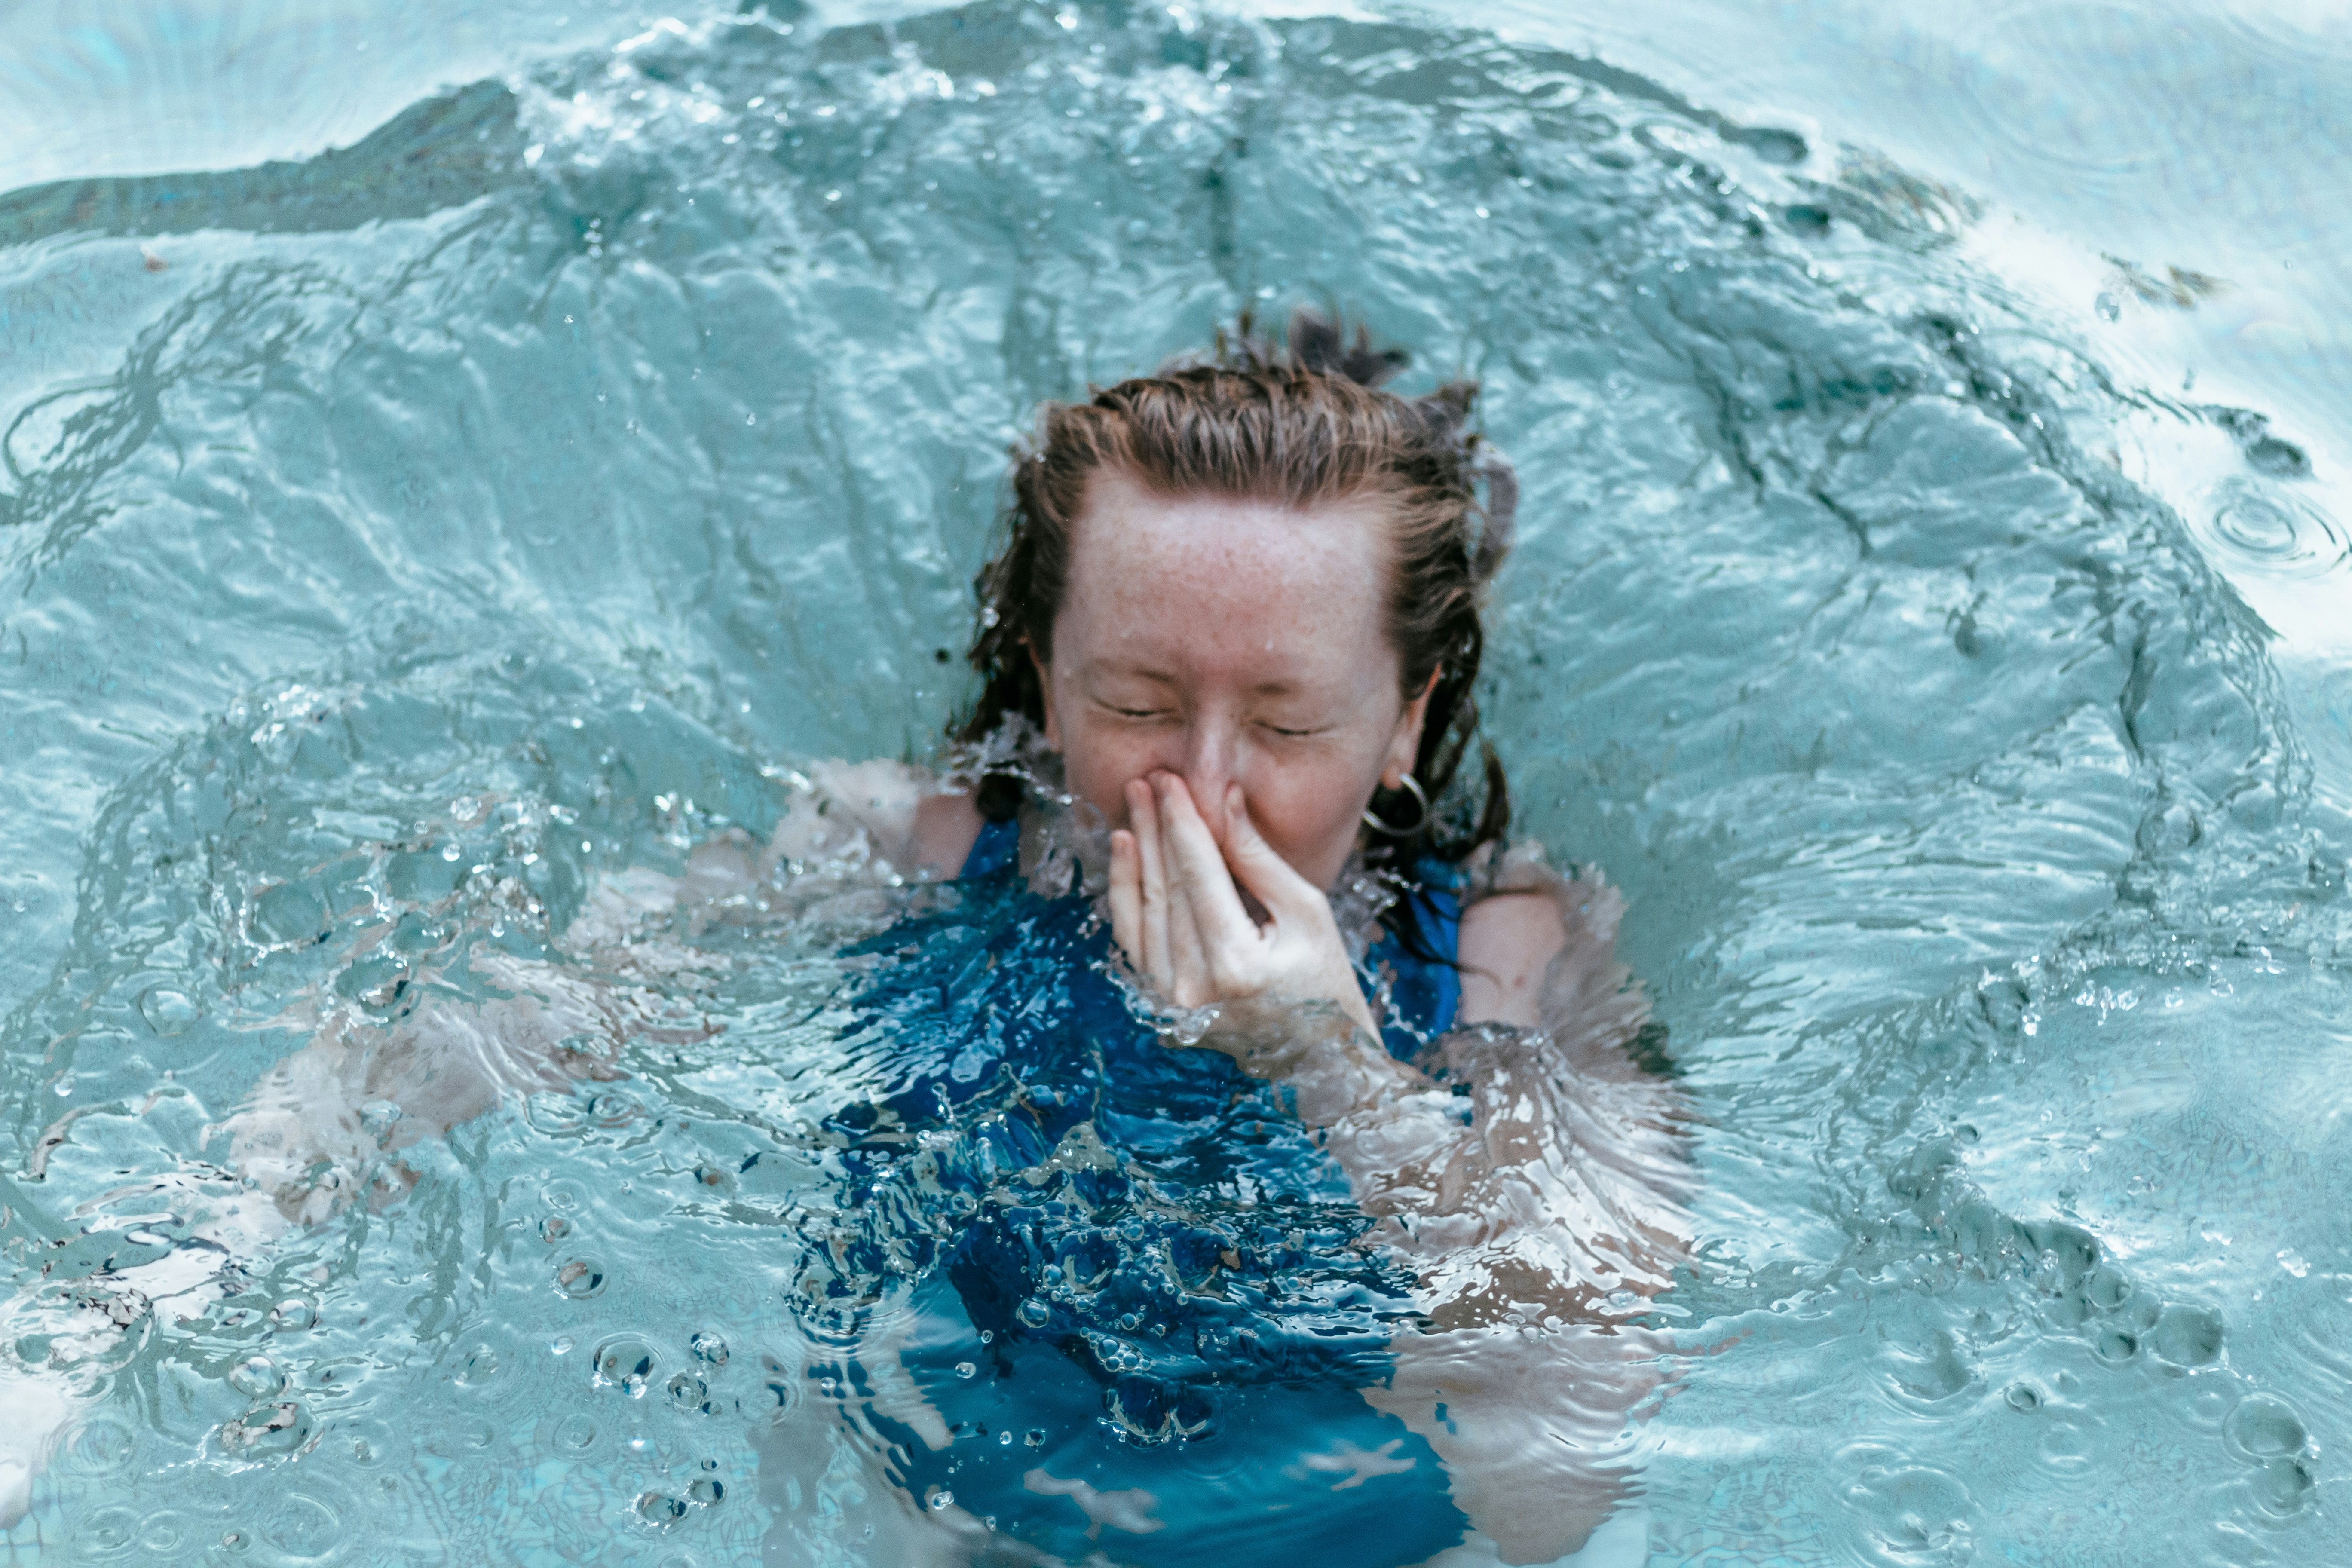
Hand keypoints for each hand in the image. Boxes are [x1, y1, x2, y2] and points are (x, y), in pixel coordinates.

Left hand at [1106, 773, 1379, 1041]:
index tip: (1170, 779)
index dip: (1181, 821)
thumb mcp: (1307, 913)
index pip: (1198, 874)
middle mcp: (1195, 988)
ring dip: (1135, 856)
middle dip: (1155, 828)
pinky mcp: (1163, 1008)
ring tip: (1131, 806)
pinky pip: (1134, 942)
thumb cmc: (1327, 984)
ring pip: (1143, 914)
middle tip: (1146, 780)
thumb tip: (1225, 798)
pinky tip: (1126, 854)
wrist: (1323, 1061)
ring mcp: (1172, 1004)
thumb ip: (1258, 858)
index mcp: (1236, 964)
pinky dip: (1126, 896)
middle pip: (1166, 889)